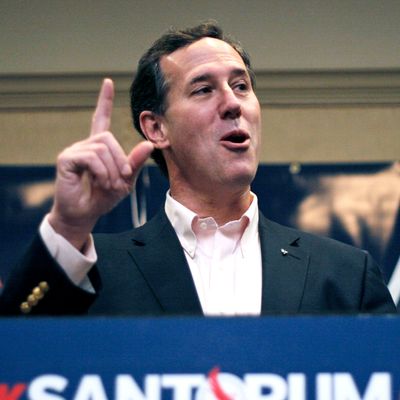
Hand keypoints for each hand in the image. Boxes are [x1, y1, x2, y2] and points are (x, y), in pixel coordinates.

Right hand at [48, 79, 153, 249]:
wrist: (84, 214)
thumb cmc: (103, 197)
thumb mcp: (125, 181)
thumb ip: (135, 164)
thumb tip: (148, 145)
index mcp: (98, 147)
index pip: (100, 118)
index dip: (104, 101)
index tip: (108, 82)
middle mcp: (85, 145)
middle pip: (108, 139)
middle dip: (120, 161)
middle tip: (120, 182)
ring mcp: (74, 151)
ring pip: (102, 148)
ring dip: (111, 170)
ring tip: (108, 184)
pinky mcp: (66, 159)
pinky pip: (91, 157)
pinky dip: (101, 172)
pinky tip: (99, 182)